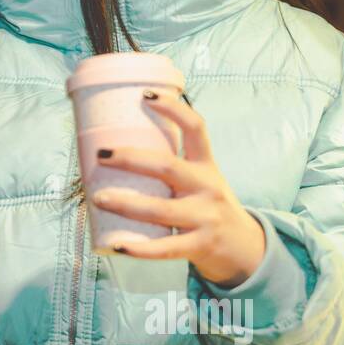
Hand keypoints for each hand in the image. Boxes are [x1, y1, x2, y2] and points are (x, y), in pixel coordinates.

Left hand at [91, 88, 265, 286]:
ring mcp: (205, 218)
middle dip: (131, 159)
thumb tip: (114, 151)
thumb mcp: (201, 180)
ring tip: (98, 197)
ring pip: (161, 210)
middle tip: (102, 154)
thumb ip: (169, 168)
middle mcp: (208, 188)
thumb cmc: (208, 207)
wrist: (245, 249)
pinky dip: (139, 249)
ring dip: (126, 203)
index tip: (145, 95)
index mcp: (207, 165)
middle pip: (168, 167)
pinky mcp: (199, 246)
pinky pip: (165, 248)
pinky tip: (116, 246)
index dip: (173, 108)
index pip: (195, 128)